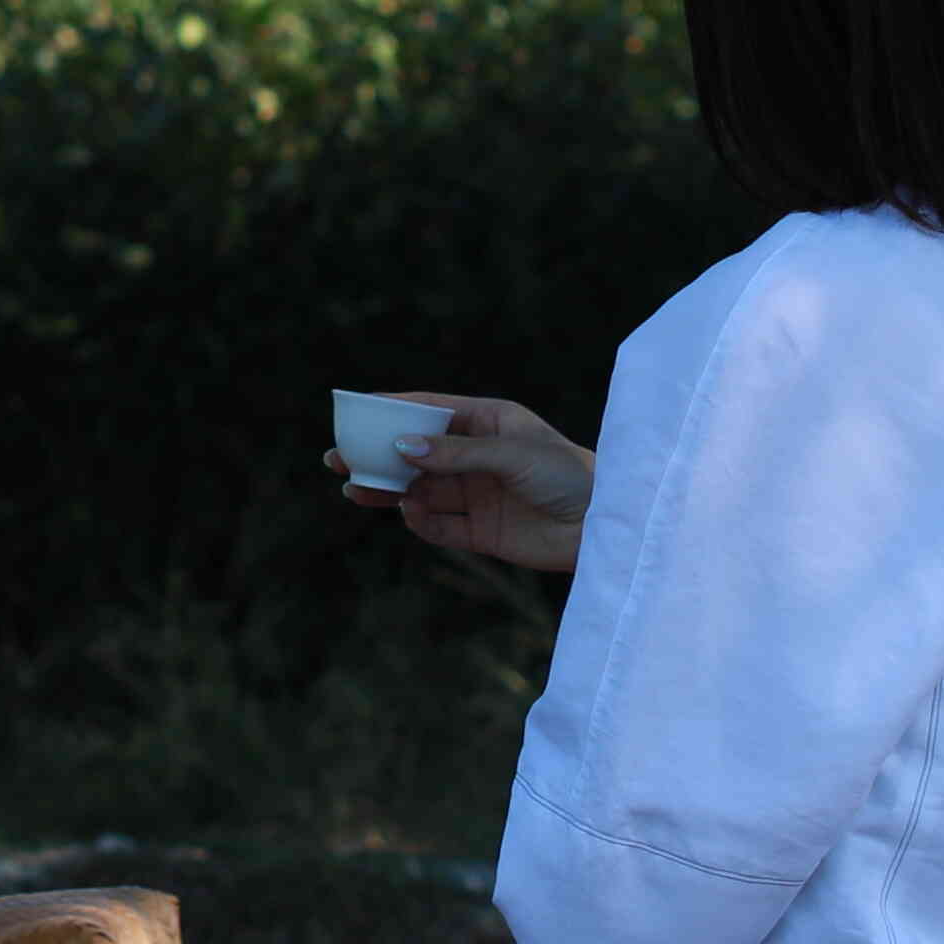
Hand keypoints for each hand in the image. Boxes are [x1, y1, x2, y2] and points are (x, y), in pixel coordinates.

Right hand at [351, 390, 590, 574]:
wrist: (604, 527)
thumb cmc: (569, 475)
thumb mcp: (513, 455)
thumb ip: (457, 454)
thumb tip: (403, 449)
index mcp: (489, 422)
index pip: (431, 411)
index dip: (392, 412)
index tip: (355, 413)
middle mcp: (479, 457)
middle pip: (417, 454)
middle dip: (379, 456)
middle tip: (339, 459)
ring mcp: (479, 495)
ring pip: (421, 490)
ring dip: (389, 491)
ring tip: (356, 491)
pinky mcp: (483, 532)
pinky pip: (441, 526)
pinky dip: (421, 521)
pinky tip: (407, 514)